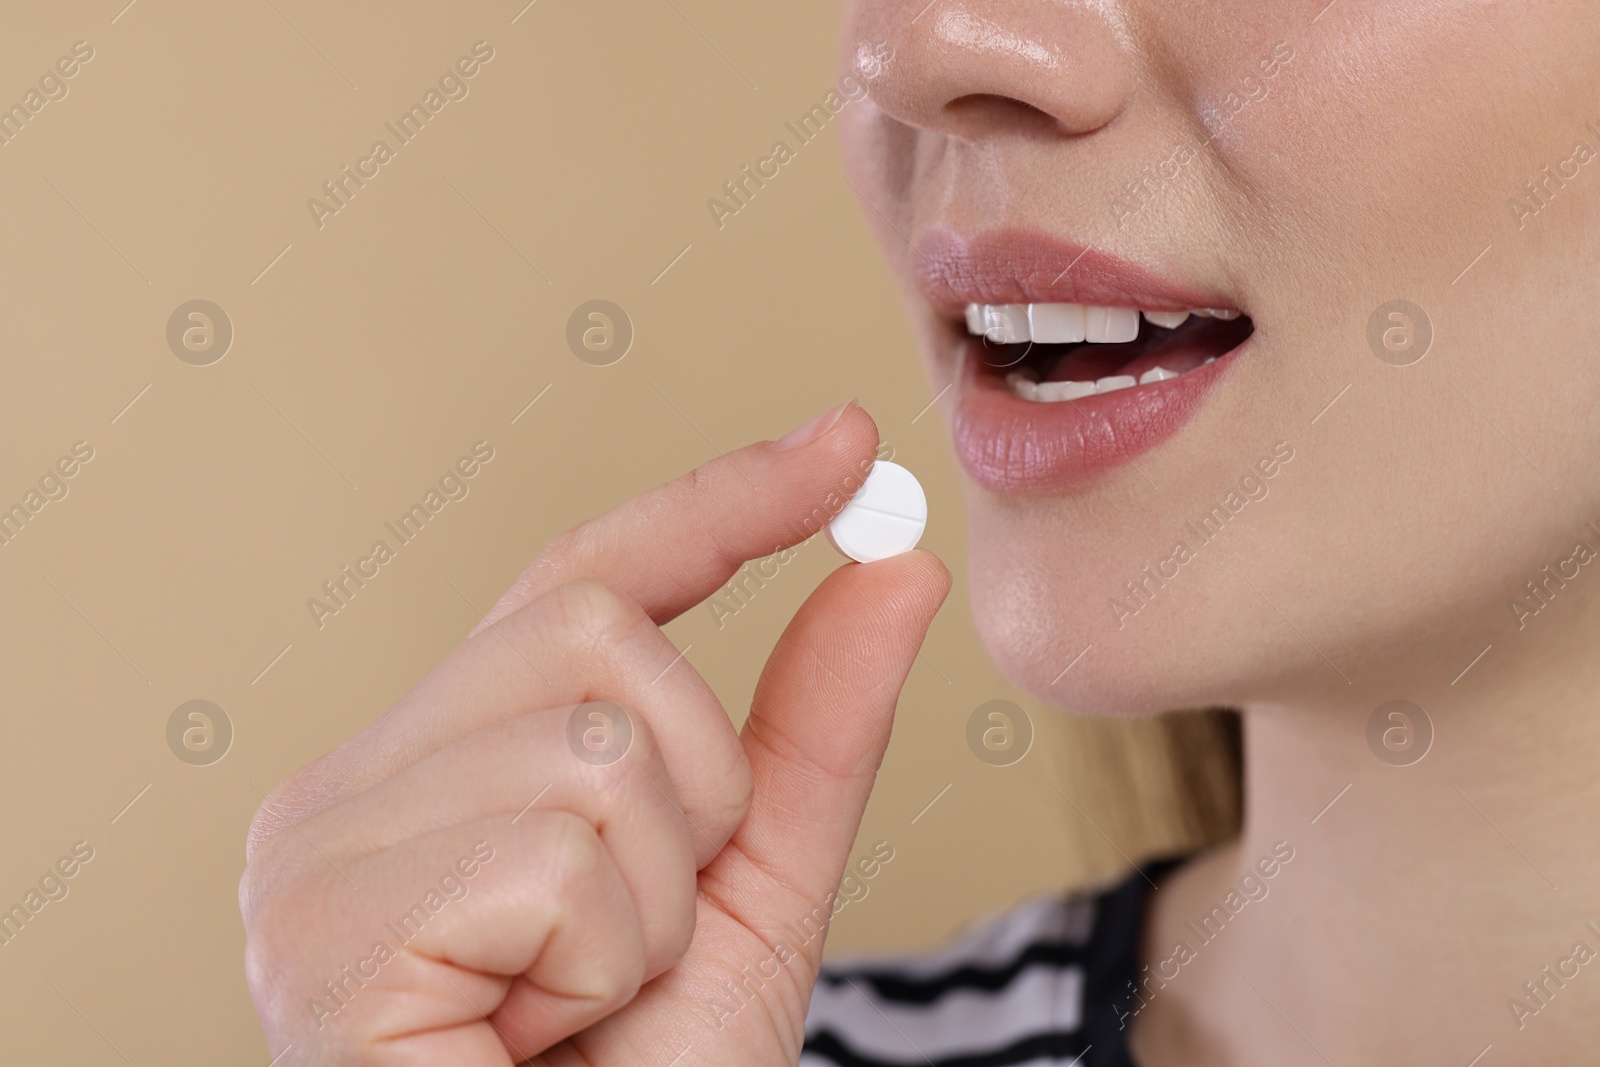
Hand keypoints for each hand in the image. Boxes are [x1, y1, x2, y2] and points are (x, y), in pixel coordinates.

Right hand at [240, 401, 950, 1064]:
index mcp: (439, 766)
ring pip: (592, 742)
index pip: (583, 576)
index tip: (843, 444)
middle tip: (632, 930)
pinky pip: (557, 852)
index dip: (720, 503)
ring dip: (651, 892)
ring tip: (576, 998)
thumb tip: (895, 568)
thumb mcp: (754, 888)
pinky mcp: (324, 930)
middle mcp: (348, 787)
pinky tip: (528, 1030)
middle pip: (595, 631)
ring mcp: (318, 852)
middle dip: (690, 783)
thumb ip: (812, 728)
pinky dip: (604, 956)